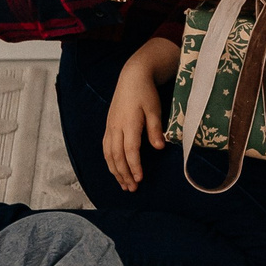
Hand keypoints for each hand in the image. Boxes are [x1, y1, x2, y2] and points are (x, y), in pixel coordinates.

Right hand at [104, 65, 166, 190]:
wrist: (132, 77)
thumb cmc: (146, 93)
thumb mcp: (154, 108)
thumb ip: (156, 128)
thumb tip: (159, 147)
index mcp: (128, 123)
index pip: (130, 150)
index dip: (134, 166)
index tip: (139, 179)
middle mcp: (116, 127)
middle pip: (117, 156)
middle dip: (124, 174)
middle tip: (132, 189)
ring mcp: (110, 126)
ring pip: (108, 154)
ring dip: (115, 171)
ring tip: (123, 184)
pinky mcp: (108, 126)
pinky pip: (106, 147)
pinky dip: (109, 161)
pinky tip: (115, 169)